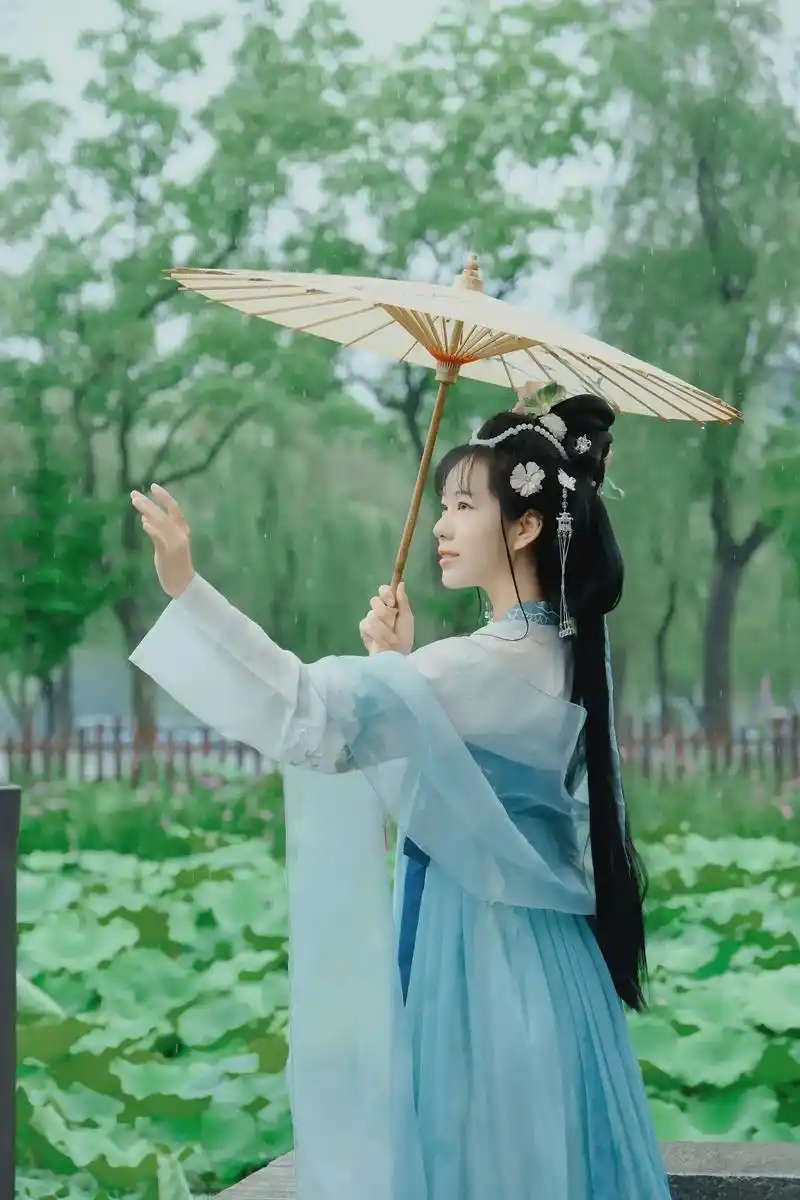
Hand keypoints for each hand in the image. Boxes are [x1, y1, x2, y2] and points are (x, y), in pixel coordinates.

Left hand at [131, 484, 194, 598]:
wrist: (183, 584)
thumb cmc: (174, 565)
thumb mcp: (168, 544)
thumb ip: (159, 532)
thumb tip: (146, 519)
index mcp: (182, 530)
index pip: (175, 508)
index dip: (165, 497)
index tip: (153, 486)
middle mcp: (180, 534)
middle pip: (164, 514)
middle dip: (149, 503)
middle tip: (133, 494)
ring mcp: (175, 544)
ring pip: (161, 523)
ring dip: (148, 511)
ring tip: (135, 502)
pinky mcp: (169, 554)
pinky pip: (160, 539)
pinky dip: (153, 530)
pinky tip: (144, 523)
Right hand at [359, 583, 413, 656]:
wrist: (397, 655)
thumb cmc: (404, 637)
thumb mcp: (407, 618)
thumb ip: (403, 601)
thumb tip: (401, 583)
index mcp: (391, 605)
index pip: (383, 590)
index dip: (386, 594)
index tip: (392, 603)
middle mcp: (379, 610)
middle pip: (374, 600)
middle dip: (384, 612)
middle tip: (391, 622)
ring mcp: (370, 619)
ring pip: (372, 615)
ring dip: (384, 628)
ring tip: (390, 638)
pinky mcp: (364, 630)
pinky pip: (367, 625)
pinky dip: (377, 634)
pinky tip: (381, 641)